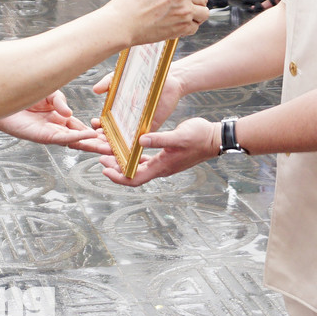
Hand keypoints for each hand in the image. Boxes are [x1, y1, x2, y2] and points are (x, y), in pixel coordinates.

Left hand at [0, 91, 107, 152]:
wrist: (1, 97)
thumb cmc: (22, 94)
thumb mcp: (48, 93)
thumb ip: (60, 102)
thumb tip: (69, 114)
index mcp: (60, 117)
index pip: (82, 127)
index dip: (96, 132)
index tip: (111, 135)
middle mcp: (56, 127)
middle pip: (81, 138)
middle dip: (98, 143)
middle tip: (115, 147)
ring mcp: (49, 132)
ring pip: (74, 141)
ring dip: (90, 144)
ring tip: (107, 146)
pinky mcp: (41, 136)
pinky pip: (61, 137)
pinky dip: (75, 137)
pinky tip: (86, 137)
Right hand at [89, 71, 184, 134]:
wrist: (166, 77)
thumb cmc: (142, 76)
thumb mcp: (120, 78)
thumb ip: (108, 83)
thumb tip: (95, 90)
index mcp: (119, 108)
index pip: (106, 120)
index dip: (99, 124)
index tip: (93, 124)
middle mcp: (128, 117)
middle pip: (114, 131)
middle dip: (106, 136)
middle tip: (99, 138)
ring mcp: (139, 122)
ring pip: (127, 136)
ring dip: (118, 142)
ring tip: (110, 143)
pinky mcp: (152, 124)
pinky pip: (143, 136)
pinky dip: (136, 141)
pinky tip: (129, 145)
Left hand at [99, 116, 217, 186]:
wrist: (215, 137)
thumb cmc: (199, 137)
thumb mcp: (179, 136)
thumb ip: (159, 139)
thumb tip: (140, 141)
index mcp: (162, 166)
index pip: (136, 179)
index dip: (118, 177)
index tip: (104, 170)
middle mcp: (161, 167)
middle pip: (133, 173)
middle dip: (116, 167)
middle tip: (100, 157)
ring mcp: (164, 162)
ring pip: (138, 165)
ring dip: (123, 160)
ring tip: (108, 150)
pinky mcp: (166, 155)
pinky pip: (146, 157)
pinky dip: (134, 153)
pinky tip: (127, 145)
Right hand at [107, 0, 207, 45]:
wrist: (122, 22)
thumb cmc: (129, 3)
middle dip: (198, 1)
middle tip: (189, 6)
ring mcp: (184, 9)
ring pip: (204, 12)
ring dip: (197, 15)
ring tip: (186, 16)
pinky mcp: (182, 26)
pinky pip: (195, 27)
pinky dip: (189, 27)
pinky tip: (179, 25)